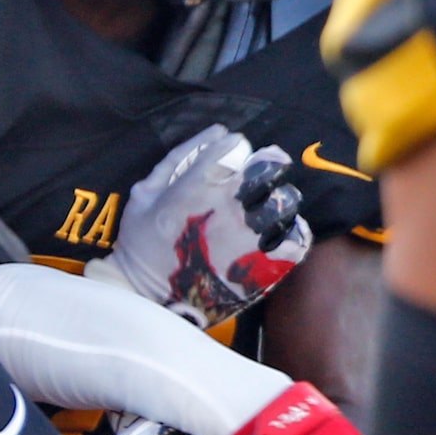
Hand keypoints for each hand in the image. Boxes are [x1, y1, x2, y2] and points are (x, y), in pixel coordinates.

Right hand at [88, 124, 311, 328]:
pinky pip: (295, 238)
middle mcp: (229, 208)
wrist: (144, 303)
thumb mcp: (144, 193)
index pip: (236, 146)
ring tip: (264, 214)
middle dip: (266, 169)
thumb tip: (218, 131)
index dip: (234, 149)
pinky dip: (291, 234)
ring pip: (286, 201)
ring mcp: (250, 238)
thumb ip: (179, 157)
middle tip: (257, 183)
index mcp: (199, 187)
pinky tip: (274, 238)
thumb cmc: (140, 247)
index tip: (229, 161)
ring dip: (279, 202)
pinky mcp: (263, 267)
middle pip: (270, 168)